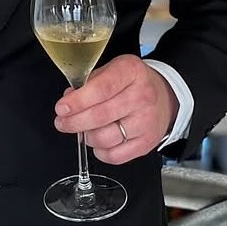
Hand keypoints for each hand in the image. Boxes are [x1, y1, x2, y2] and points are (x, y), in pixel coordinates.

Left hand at [53, 54, 177, 165]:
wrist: (165, 96)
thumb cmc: (132, 83)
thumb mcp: (113, 69)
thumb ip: (89, 82)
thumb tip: (68, 99)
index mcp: (131, 71)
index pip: (101, 88)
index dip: (78, 101)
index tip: (61, 108)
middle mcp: (142, 96)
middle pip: (100, 116)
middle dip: (74, 122)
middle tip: (62, 122)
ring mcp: (146, 122)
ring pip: (105, 138)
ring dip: (86, 137)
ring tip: (84, 129)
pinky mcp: (147, 143)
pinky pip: (115, 156)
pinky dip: (100, 151)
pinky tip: (98, 141)